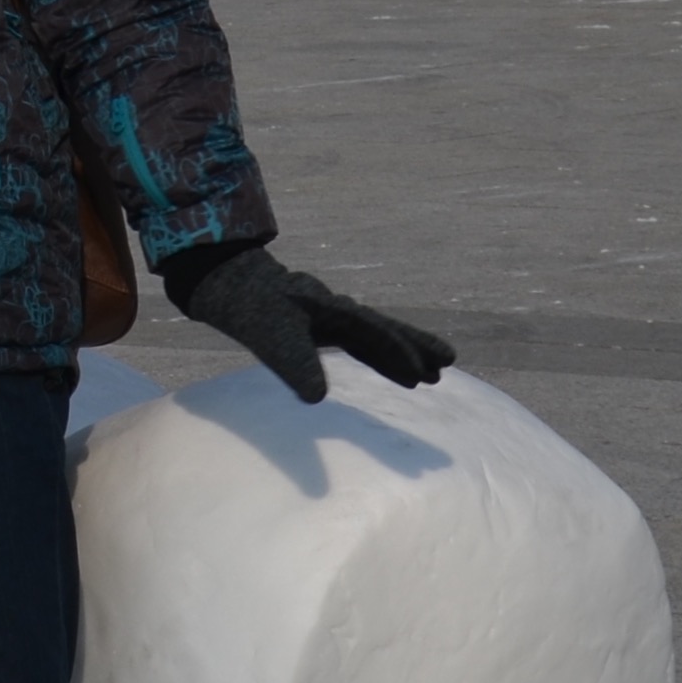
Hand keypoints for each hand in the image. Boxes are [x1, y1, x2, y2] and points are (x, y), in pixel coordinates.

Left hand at [168, 245, 453, 403]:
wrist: (231, 286)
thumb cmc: (251, 309)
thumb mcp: (270, 337)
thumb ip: (294, 363)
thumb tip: (318, 396)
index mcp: (328, 309)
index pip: (370, 331)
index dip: (395, 351)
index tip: (421, 372)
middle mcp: (338, 311)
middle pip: (384, 329)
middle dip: (415, 347)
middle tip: (450, 364)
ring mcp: (334, 318)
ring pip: (378, 337)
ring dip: (406, 355)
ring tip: (437, 376)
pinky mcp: (328, 329)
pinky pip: (366, 344)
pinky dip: (386, 358)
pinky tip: (403, 376)